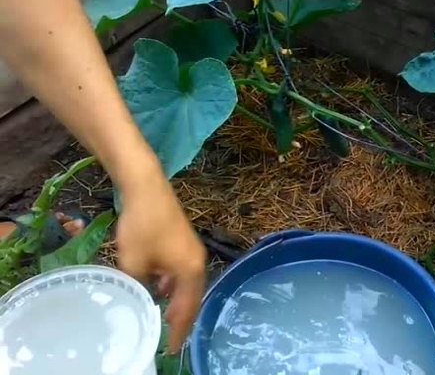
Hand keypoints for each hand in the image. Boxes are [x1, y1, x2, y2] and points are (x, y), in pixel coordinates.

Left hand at [116, 177, 206, 353]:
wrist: (147, 187)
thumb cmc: (142, 226)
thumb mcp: (133, 263)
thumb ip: (138, 286)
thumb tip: (139, 298)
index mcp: (190, 271)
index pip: (187, 309)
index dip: (178, 331)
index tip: (170, 349)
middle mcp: (198, 262)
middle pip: (192, 298)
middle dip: (181, 319)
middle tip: (169, 338)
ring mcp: (193, 251)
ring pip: (188, 285)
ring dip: (177, 301)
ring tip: (165, 318)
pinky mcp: (185, 242)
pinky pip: (183, 272)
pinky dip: (174, 285)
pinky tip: (160, 288)